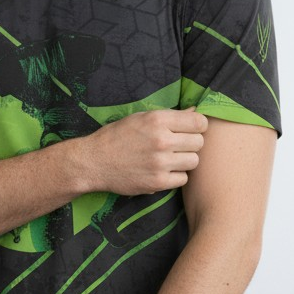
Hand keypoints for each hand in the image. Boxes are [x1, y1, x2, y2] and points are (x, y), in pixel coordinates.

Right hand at [79, 109, 206, 195]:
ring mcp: (160, 162)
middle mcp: (161, 140)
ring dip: (184, 160)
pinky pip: (183, 179)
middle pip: (199, 142)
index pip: (199, 122)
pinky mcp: (157, 182)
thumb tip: (196, 112)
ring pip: (194, 161)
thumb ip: (170, 116)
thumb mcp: (140, 118)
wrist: (94, 162)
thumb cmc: (117, 137)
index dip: (198, 126)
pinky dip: (176, 176)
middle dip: (191, 144)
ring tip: (170, 159)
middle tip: (177, 146)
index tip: (190, 130)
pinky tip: (163, 171)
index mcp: (158, 120)